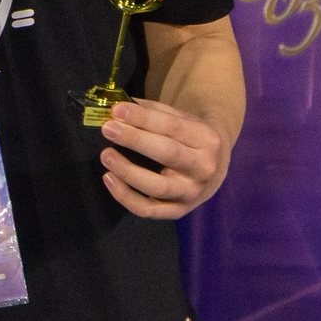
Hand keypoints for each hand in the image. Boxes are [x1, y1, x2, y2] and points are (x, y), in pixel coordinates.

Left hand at [98, 98, 228, 218]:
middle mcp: (203, 168)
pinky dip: (125, 197)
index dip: (143, 117)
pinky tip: (109, 178)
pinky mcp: (178, 211)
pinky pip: (148, 210)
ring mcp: (191, 192)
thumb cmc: (188, 137)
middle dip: (135, 140)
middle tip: (108, 129)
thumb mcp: (179, 118)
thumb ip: (150, 112)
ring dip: (128, 171)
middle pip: (168, 154)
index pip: (172, 126)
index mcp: (206, 139)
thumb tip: (115, 109)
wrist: (214, 167)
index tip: (117, 110)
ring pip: (158, 187)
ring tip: (106, 155)